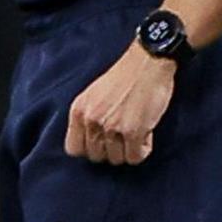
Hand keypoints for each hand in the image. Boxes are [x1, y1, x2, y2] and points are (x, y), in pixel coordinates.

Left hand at [64, 43, 176, 165]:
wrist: (148, 61)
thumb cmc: (125, 76)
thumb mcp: (93, 94)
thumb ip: (88, 117)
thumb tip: (91, 144)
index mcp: (79, 110)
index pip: (73, 149)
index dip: (90, 148)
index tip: (102, 141)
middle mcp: (91, 120)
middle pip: (96, 157)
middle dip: (111, 149)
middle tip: (124, 135)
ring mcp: (111, 127)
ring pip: (116, 159)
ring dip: (128, 149)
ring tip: (136, 130)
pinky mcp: (133, 132)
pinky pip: (135, 158)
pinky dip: (143, 150)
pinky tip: (146, 133)